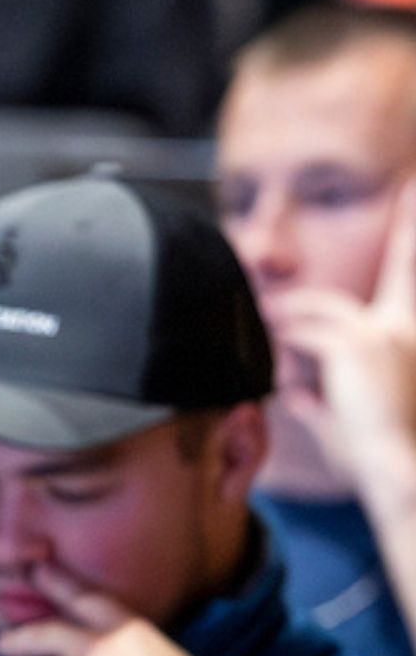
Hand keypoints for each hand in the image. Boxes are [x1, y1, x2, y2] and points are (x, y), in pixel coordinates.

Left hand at [271, 186, 415, 485]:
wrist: (401, 469)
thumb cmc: (379, 455)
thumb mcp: (346, 419)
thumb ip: (320, 397)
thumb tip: (292, 391)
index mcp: (403, 335)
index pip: (407, 270)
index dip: (413, 225)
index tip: (413, 186)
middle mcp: (396, 327)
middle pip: (322, 303)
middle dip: (286, 315)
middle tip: (254, 323)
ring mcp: (378, 333)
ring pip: (305, 319)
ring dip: (278, 340)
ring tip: (270, 362)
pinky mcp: (355, 345)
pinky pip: (299, 339)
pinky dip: (282, 357)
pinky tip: (288, 384)